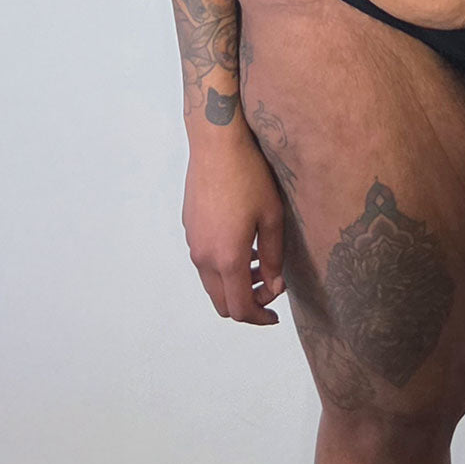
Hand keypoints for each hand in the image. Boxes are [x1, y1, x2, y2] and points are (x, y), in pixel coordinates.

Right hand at [182, 129, 287, 324]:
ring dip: (236, 283)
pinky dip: (224, 266)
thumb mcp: (273, 218)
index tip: (274, 316)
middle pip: (222, 302)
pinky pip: (205, 261)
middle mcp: (204, 256)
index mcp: (227, 258)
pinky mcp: (190, 228)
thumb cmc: (250, 177)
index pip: (240, 308)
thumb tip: (275, 284)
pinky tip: (245, 244)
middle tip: (271, 287)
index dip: (259, 318)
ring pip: (212, 282)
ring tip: (262, 263)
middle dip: (248, 302)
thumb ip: (275, 258)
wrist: (217, 145)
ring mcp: (193, 242)